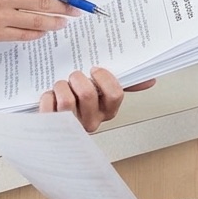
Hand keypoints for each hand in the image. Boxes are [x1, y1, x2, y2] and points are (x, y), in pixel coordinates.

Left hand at [40, 68, 154, 131]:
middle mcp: (92, 122)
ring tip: (60, 87)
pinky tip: (50, 97)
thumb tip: (150, 79)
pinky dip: (47, 97)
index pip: (115, 94)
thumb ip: (126, 85)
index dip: (103, 77)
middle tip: (73, 78)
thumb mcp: (103, 93)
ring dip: (61, 86)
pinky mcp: (52, 128)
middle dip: (77, 78)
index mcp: (107, 111)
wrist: (53, 125)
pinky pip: (48, 107)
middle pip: (88, 94)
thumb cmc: (79, 104)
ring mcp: (72, 127)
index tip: (94, 70)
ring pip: (67, 100)